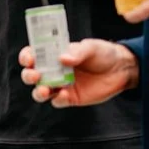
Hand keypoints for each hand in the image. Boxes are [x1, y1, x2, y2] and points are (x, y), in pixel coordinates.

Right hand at [18, 38, 139, 107]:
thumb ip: (77, 52)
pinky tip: (65, 94)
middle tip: (35, 75)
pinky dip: (58, 99)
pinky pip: (58, 101)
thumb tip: (62, 58)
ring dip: (38, 91)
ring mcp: (60, 85)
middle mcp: (53, 71)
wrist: (121, 69)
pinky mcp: (70, 98)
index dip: (26, 57)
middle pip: (31, 75)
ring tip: (45, 90)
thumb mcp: (91, 47)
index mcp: (53, 55)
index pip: (33, 55)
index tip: (29, 59)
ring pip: (40, 92)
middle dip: (29, 76)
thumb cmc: (103, 54)